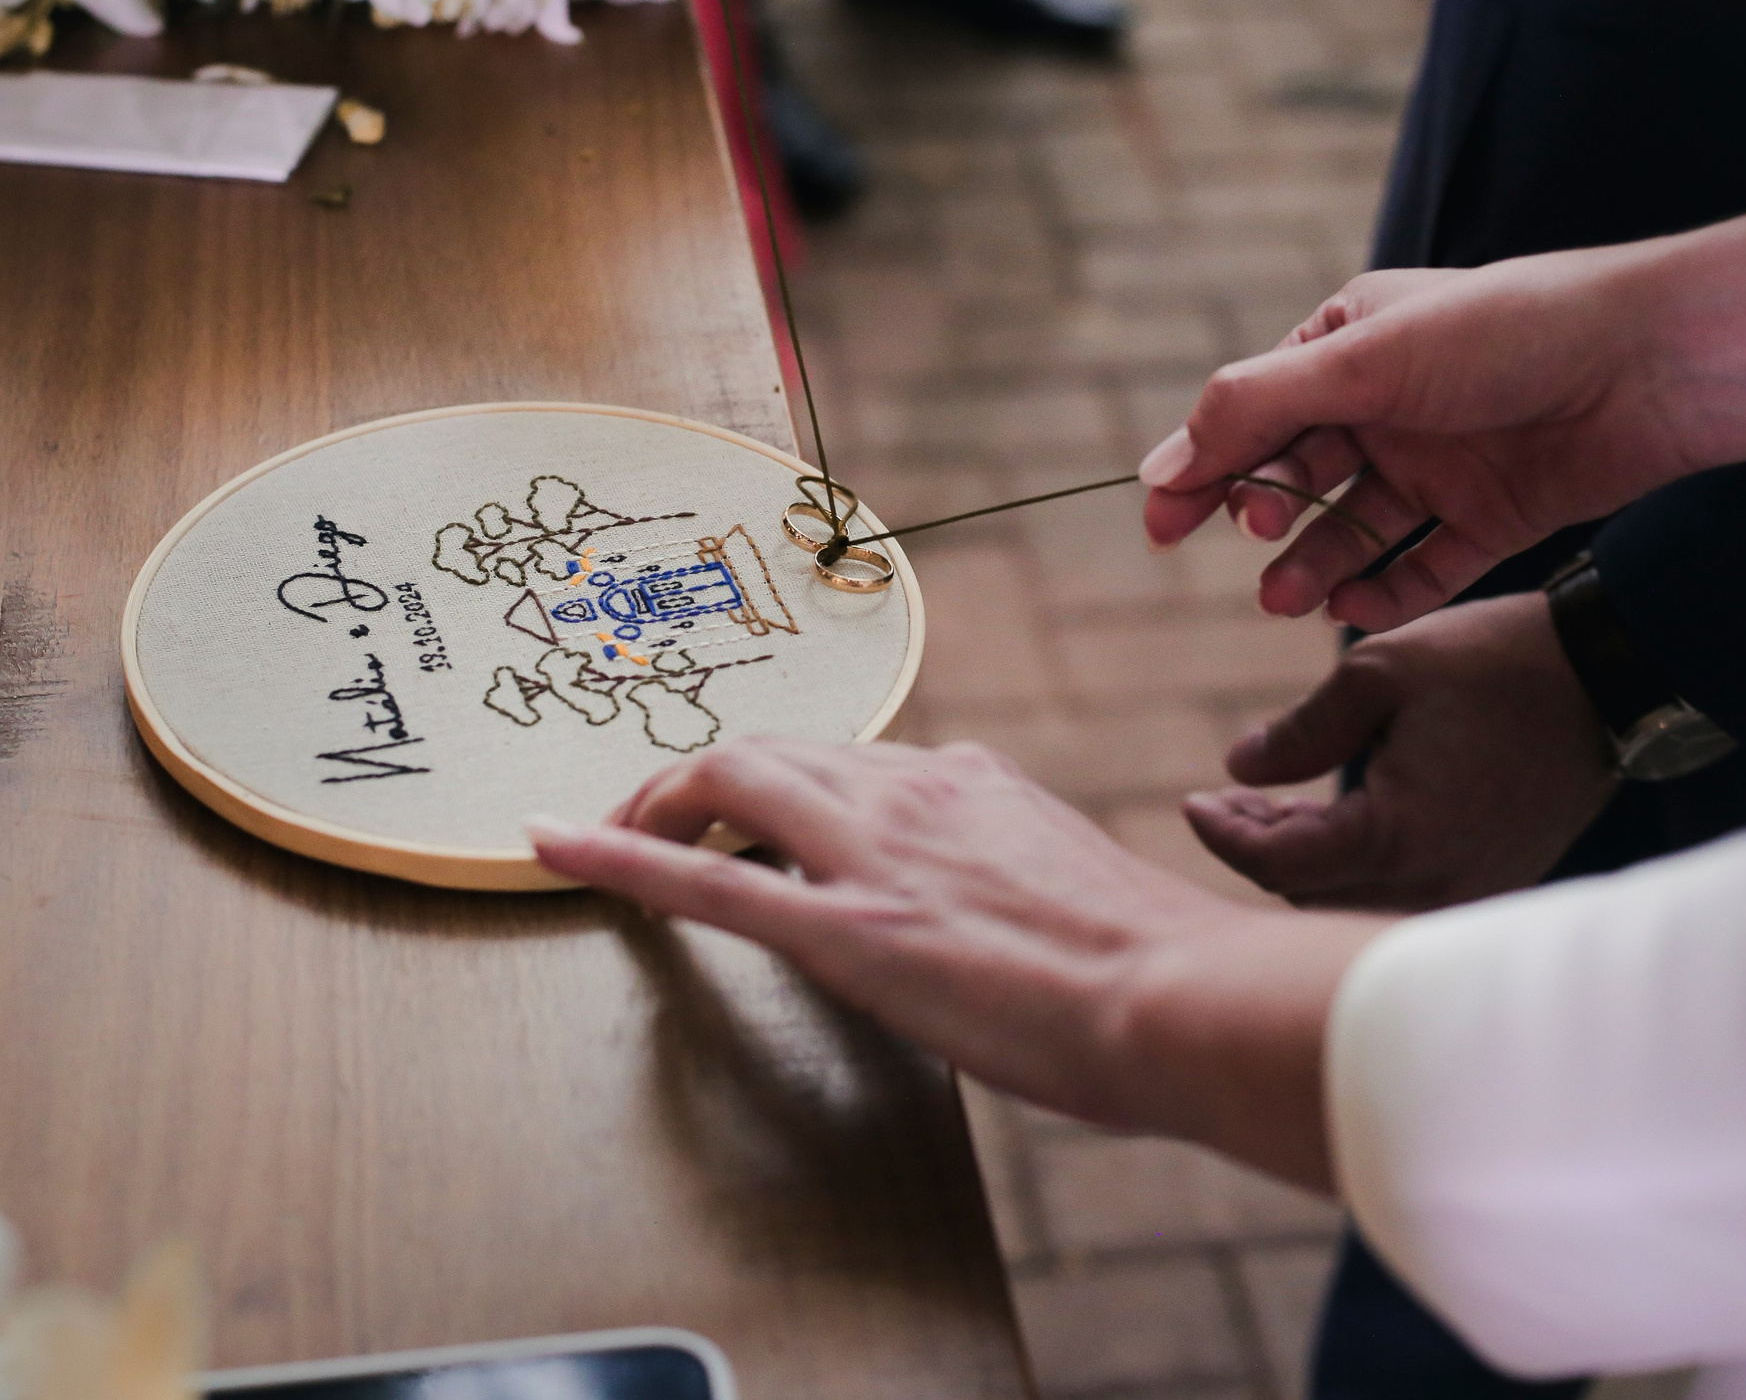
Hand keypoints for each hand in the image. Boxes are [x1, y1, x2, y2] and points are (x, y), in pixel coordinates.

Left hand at [529, 737, 1387, 1191]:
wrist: (1183, 996)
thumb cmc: (1158, 969)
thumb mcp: (1075, 886)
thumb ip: (1013, 872)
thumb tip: (992, 906)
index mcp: (971, 782)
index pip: (849, 759)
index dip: (781, 785)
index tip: (751, 812)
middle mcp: (913, 793)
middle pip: (771, 750)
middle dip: (695, 779)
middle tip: (651, 820)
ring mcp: (874, 854)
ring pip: (731, 781)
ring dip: (657, 802)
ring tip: (611, 837)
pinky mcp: (847, 929)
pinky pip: (707, 883)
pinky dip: (620, 855)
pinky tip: (562, 844)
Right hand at [1138, 173, 1745, 630]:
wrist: (1650, 365)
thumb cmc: (1505, 334)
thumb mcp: (1361, 360)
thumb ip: (1257, 408)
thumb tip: (1164, 461)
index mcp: (1349, 344)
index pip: (1251, 413)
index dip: (1200, 467)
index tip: (1162, 524)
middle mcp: (1390, 405)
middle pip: (1295, 474)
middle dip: (1258, 513)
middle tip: (1247, 537)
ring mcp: (1440, 464)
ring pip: (1350, 529)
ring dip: (1310, 563)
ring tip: (1285, 598)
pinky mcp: (1492, 516)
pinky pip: (1420, 566)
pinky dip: (1381, 591)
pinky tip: (1349, 610)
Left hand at [1185, 595, 1617, 910]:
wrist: (1612, 678)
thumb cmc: (1493, 663)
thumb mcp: (1378, 673)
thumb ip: (1299, 731)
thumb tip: (1238, 768)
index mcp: (1395, 837)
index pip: (1276, 863)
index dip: (1223, 833)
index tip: (1194, 801)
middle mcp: (1432, 885)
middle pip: (1307, 895)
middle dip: (1258, 849)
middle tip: (1225, 800)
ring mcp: (1468, 892)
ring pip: (1352, 900)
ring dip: (1305, 859)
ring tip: (1272, 804)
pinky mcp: (1493, 882)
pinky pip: (1401, 892)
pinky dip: (1357, 863)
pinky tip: (1336, 817)